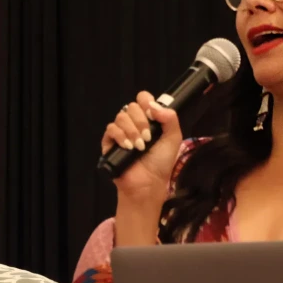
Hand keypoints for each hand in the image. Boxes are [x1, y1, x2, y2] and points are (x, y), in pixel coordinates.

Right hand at [101, 91, 182, 205]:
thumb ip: (170, 118)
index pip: (142, 99)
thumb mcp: (173, 138)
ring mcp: (120, 133)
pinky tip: (128, 147)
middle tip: (148, 138)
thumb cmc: (161, 163)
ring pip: (121, 117)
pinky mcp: (109, 143)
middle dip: (141, 121)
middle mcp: (133, 123)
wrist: (148, 183)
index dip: (146, 102)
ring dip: (132, 130)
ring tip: (140, 147)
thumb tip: (154, 106)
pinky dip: (120, 136)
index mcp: (148, 120)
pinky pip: (110, 130)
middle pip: (131, 107)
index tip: (152, 114)